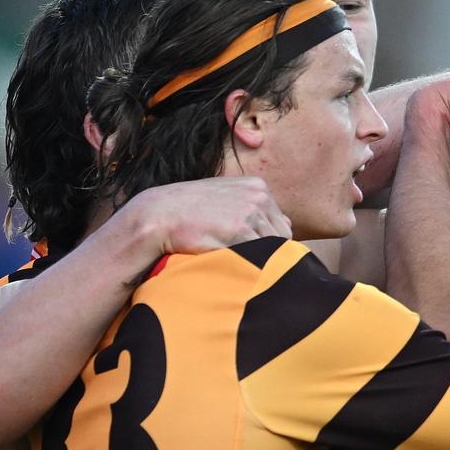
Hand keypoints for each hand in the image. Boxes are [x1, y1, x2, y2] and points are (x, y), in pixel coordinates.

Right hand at [124, 177, 290, 255]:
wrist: (159, 215)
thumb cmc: (192, 211)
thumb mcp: (228, 199)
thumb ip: (258, 209)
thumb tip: (289, 224)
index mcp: (258, 187)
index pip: (282, 225)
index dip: (268, 242)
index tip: (245, 246)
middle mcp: (258, 196)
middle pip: (282, 238)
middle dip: (267, 251)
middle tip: (241, 256)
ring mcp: (250, 212)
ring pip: (273, 249)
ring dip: (258, 259)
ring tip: (233, 258)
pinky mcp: (239, 229)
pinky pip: (258, 255)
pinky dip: (247, 263)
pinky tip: (228, 260)